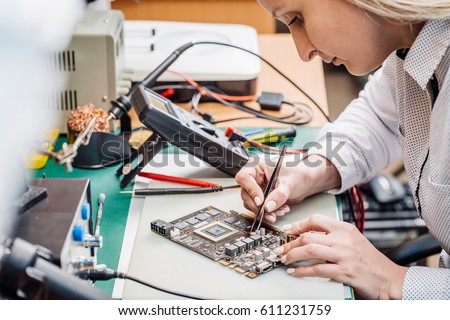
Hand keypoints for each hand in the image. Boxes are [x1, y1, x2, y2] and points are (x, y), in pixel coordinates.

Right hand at [235, 156, 301, 222]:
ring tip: (278, 212)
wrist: (305, 181)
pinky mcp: (261, 197)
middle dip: (257, 205)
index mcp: (258, 165)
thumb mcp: (288, 183)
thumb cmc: (298, 174)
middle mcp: (255, 176)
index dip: (250, 190)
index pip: (245, 177)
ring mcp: (257, 187)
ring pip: (251, 202)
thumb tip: (267, 206)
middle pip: (245, 192)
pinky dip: (268, 213)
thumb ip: (278, 195)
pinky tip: (279, 210)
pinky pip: (258, 208)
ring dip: (263, 211)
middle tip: (267, 212)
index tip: (260, 201)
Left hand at [275, 214, 407, 299]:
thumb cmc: (371, 261)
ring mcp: (344, 255)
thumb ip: (334, 236)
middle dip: (289, 244)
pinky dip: (302, 271)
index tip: (287, 231)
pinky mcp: (345, 272)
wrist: (390, 279)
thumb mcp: (353, 240)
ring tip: (284, 259)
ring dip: (292, 255)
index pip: (316, 220)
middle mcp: (344, 239)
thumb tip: (309, 236)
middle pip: (308, 236)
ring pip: (309, 250)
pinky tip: (294, 272)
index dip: (297, 225)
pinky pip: (317, 269)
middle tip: (280, 249)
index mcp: (345, 229)